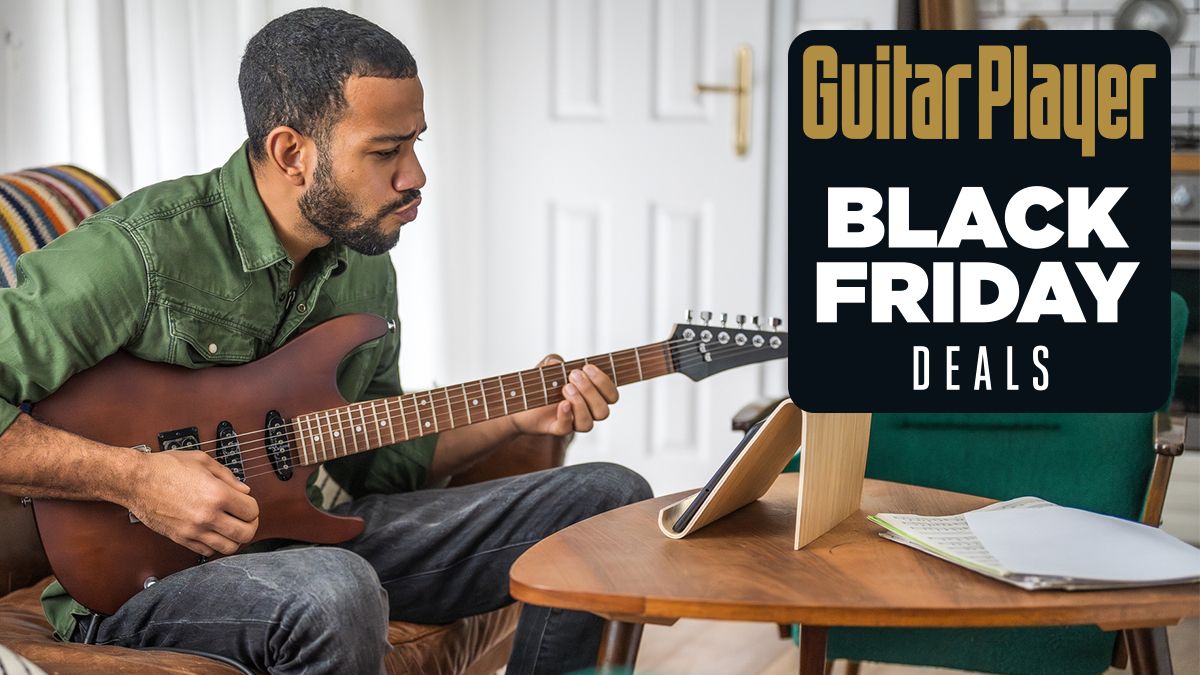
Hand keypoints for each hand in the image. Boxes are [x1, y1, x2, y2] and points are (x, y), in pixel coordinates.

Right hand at [125, 450, 259, 556]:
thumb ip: (228, 476)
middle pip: (246, 534)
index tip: (247, 503)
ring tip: (232, 528)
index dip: (252, 506)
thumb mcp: (203, 461)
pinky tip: (214, 533)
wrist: (135, 480)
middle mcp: (207, 516)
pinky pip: (207, 551)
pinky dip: (215, 545)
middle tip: (246, 519)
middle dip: (250, 526)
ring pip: (228, 548)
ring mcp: (193, 530)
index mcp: (217, 494)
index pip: (252, 511)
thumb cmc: (165, 468)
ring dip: (235, 539)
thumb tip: (244, 490)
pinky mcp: (181, 539)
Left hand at [510, 355, 618, 435]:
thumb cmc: (541, 383)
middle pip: (603, 411)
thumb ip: (554, 361)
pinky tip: (561, 404)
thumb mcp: (548, 367)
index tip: (588, 367)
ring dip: (580, 403)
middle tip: (573, 375)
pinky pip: (566, 429)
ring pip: (588, 424)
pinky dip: (566, 416)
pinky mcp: (555, 428)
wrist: (520, 400)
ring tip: (565, 387)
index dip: (605, 383)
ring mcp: (572, 422)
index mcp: (592, 396)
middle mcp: (586, 412)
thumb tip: (557, 364)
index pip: (612, 396)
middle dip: (591, 390)